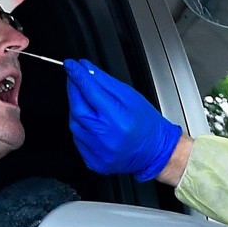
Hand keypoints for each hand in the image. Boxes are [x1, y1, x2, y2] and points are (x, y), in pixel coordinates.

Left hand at [65, 59, 182, 181]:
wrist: (155, 152)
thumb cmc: (147, 125)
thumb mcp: (131, 96)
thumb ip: (106, 82)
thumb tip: (86, 69)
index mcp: (118, 119)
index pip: (90, 91)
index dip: (78, 76)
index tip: (71, 65)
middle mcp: (106, 138)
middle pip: (77, 108)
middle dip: (73, 90)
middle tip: (74, 78)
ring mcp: (98, 152)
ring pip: (74, 124)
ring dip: (76, 109)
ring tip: (87, 101)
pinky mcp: (93, 161)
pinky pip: (78, 139)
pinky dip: (80, 127)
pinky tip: (90, 122)